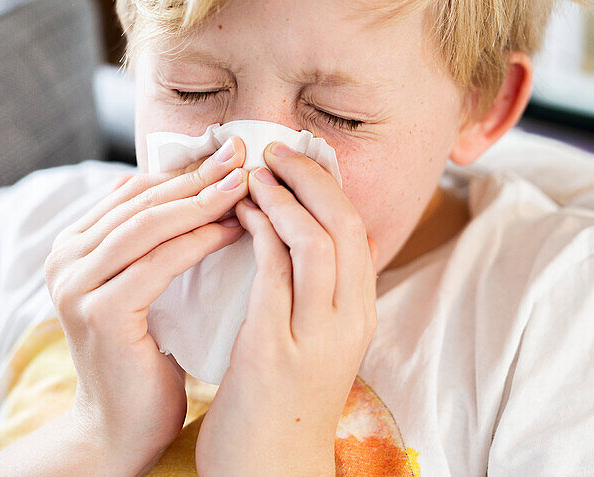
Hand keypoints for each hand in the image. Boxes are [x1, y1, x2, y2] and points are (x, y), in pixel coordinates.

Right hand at [41, 137, 249, 471]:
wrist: (120, 428)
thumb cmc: (144, 356)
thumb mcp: (143, 286)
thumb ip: (154, 241)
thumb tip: (196, 182)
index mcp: (71, 247)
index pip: (134, 191)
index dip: (184, 168)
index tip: (232, 154)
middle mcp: (63, 261)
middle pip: (141, 202)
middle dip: (197, 175)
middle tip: (243, 155)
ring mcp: (75, 287)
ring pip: (148, 226)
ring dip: (202, 200)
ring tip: (244, 184)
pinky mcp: (100, 314)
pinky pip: (157, 264)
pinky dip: (198, 242)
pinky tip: (233, 229)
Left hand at [195, 141, 378, 476]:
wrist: (268, 472)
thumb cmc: (280, 402)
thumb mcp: (315, 341)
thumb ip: (320, 292)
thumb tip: (327, 238)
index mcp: (358, 315)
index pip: (357, 229)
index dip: (328, 184)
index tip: (296, 157)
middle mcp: (348, 322)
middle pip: (345, 224)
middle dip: (311, 177)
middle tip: (275, 149)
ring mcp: (315, 337)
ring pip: (314, 242)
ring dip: (282, 198)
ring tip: (253, 174)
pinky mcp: (275, 351)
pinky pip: (272, 274)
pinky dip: (257, 233)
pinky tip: (235, 215)